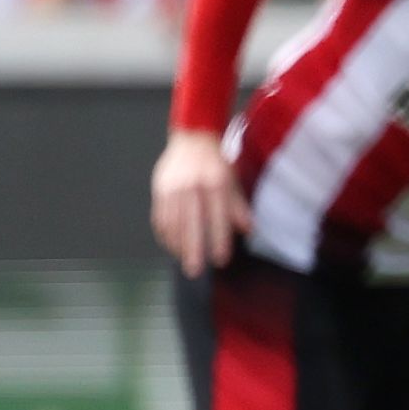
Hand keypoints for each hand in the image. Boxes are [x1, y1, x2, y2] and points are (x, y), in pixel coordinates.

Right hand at [151, 127, 247, 274]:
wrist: (192, 138)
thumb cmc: (215, 162)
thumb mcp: (232, 180)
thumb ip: (238, 206)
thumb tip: (248, 230)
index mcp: (214, 183)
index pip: (217, 218)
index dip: (219, 241)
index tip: (220, 260)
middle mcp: (192, 186)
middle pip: (191, 224)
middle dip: (192, 250)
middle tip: (194, 271)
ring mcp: (172, 188)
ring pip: (172, 223)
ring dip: (177, 245)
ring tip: (183, 260)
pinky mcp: (159, 189)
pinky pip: (159, 217)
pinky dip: (164, 234)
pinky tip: (171, 245)